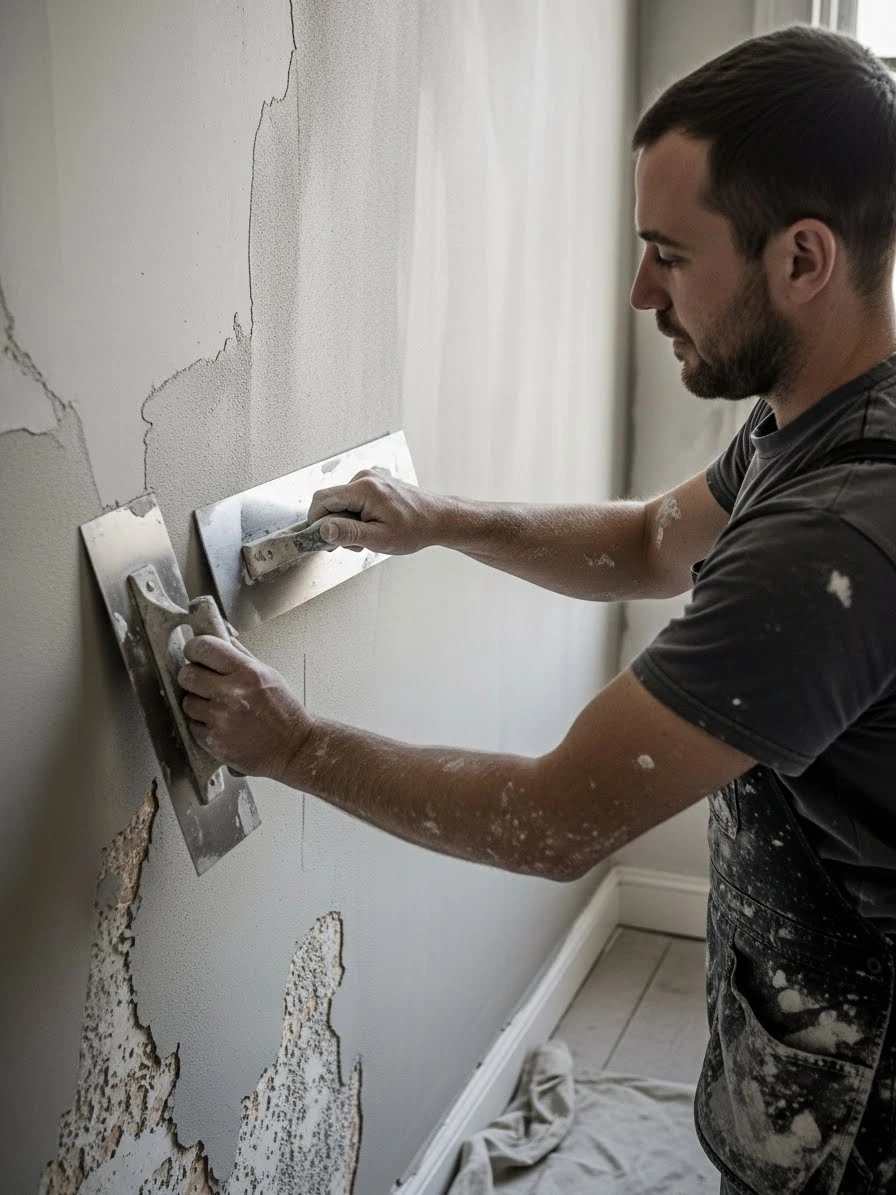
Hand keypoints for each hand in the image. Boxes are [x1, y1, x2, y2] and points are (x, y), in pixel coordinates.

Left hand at [178, 634, 312, 779]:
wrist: (293, 748)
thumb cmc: (284, 712)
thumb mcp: (269, 675)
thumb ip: (242, 655)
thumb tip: (222, 637)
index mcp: (247, 672)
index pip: (205, 647)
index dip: (194, 648)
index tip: (194, 653)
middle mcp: (231, 693)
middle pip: (187, 674)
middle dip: (192, 676)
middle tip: (202, 682)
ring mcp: (220, 718)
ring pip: (187, 702)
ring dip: (198, 703)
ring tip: (217, 708)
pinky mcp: (213, 740)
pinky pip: (193, 725)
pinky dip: (203, 725)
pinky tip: (221, 725)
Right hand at [306, 467, 451, 553]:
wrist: (439, 519)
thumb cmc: (415, 529)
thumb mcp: (380, 538)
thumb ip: (349, 533)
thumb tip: (323, 530)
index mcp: (364, 488)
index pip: (322, 499)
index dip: (315, 521)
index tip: (322, 540)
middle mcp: (365, 477)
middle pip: (331, 501)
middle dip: (335, 524)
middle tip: (354, 544)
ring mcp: (371, 477)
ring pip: (342, 501)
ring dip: (348, 521)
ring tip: (369, 536)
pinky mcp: (375, 482)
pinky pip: (354, 498)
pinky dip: (357, 514)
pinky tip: (373, 525)